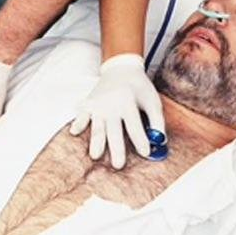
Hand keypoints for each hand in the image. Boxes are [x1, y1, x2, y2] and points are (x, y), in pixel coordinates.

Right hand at [70, 54, 162, 169]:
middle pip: (113, 130)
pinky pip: (81, 115)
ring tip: (95, 155)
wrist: (120, 69)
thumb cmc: (139, 88)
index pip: (134, 125)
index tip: (145, 153)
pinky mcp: (88, 104)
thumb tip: (160, 142)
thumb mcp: (152, 100)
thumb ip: (157, 121)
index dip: (140, 139)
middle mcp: (111, 104)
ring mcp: (97, 105)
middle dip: (116, 148)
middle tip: (118, 165)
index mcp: (128, 102)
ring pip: (96, 126)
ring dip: (95, 141)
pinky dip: (78, 123)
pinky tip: (75, 132)